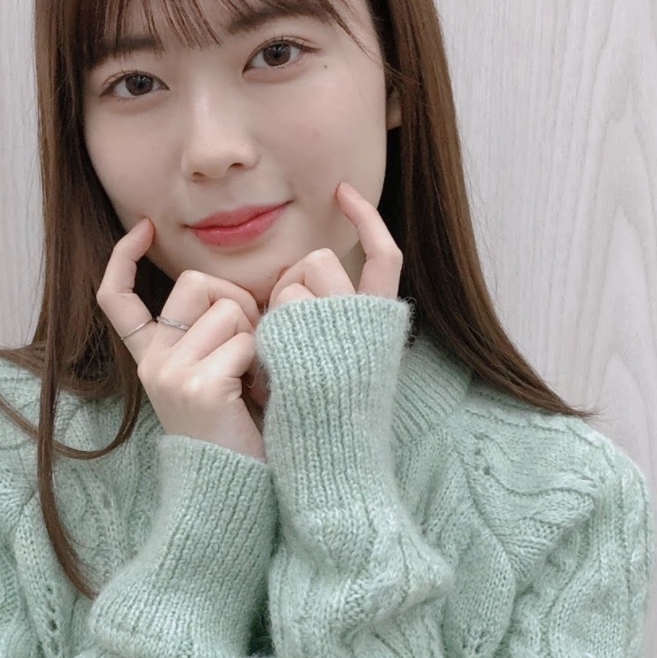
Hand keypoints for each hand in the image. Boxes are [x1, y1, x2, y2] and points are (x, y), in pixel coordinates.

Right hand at [96, 218, 266, 461]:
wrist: (239, 491)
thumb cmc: (241, 431)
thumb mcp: (217, 375)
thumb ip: (212, 332)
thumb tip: (236, 287)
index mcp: (151, 358)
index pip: (115, 298)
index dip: (123, 257)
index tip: (144, 229)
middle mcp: (153, 363)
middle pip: (198, 282)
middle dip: (239, 302)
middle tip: (251, 351)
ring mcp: (171, 374)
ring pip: (230, 307)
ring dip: (258, 335)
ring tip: (256, 379)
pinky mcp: (199, 387)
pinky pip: (247, 341)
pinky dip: (264, 362)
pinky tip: (258, 394)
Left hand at [243, 183, 402, 410]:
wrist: (330, 467)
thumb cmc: (327, 425)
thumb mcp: (342, 365)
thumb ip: (330, 326)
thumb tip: (298, 287)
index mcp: (382, 325)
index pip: (385, 257)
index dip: (367, 220)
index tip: (343, 190)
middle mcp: (370, 320)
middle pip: (320, 261)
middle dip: (290, 286)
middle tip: (283, 335)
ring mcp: (343, 330)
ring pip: (297, 279)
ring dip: (277, 310)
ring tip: (279, 359)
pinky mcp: (313, 344)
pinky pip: (283, 308)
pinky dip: (271, 329)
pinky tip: (271, 368)